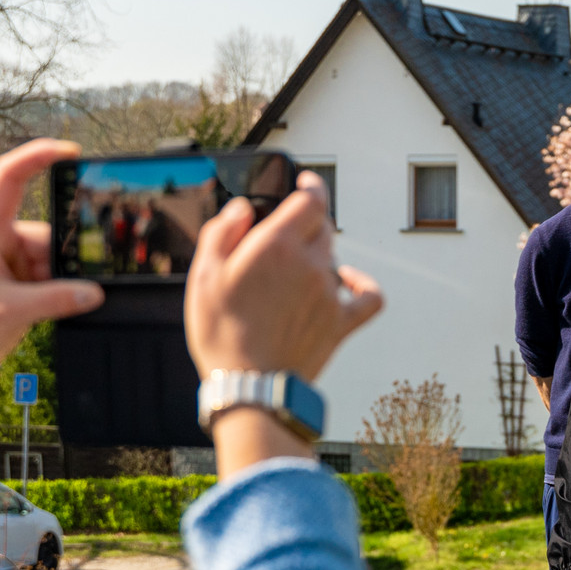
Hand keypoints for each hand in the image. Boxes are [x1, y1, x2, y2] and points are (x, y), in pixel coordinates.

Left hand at [0, 138, 107, 382]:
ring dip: (58, 280)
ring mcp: (9, 259)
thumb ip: (56, 300)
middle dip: (61, 258)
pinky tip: (50, 308)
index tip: (70, 151)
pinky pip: (51, 275)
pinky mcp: (18, 279)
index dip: (38, 156)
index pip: (10, 177)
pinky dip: (57, 290)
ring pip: (53, 256)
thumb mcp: (10, 313)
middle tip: (60, 286)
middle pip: (47, 231)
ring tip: (40, 307)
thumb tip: (93, 292)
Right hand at [186, 172, 381, 378]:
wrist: (250, 387)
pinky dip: (362, 285)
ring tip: (292, 273)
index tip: (306, 182)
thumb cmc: (221, 333)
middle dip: (305, 224)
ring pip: (335, 257)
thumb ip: (222, 232)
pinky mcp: (341, 322)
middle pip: (322, 226)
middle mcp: (311, 263)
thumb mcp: (203, 276)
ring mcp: (330, 293)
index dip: (310, 186)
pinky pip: (368, 296)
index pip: (310, 199)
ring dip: (319, 256)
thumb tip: (242, 208)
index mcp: (276, 245)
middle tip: (283, 238)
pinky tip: (349, 282)